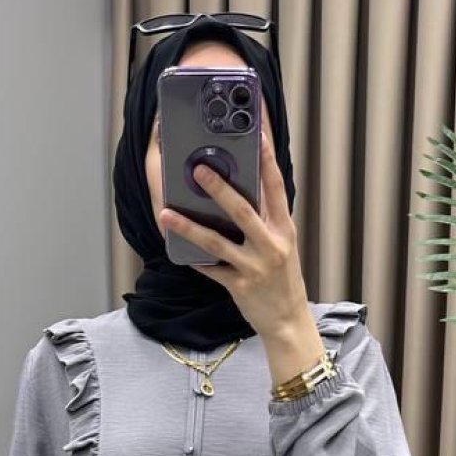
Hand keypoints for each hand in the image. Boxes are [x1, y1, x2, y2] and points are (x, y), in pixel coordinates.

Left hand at [158, 128, 310, 341]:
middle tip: (198, 169)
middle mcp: (271, 245)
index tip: (257, 133)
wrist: (288, 321)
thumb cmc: (282, 280)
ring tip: (167, 213)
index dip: (266, 159)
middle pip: (242, 210)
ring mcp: (255, 267)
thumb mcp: (281, 245)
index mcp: (283, 228)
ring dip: (189, 226)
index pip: (276, 186)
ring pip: (217, 242)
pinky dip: (195, 259)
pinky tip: (177, 249)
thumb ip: (265, 220)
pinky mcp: (239, 287)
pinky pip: (211, 269)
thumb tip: (236, 193)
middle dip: (219, 188)